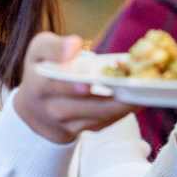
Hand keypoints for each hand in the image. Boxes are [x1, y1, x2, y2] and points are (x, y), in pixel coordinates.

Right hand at [13, 32, 134, 143]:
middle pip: (85, 107)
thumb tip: (74, 45)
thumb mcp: (39, 50)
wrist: (33, 107)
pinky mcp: (80, 131)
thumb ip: (53, 46)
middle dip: (112, 100)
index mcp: (39, 85)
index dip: (72, 87)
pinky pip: (103, 123)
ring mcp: (66, 124)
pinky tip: (136, 101)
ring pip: (98, 118)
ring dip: (122, 107)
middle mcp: (52, 109)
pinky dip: (120, 113)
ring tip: (143, 94)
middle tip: (134, 89)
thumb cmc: (41, 69)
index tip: (88, 85)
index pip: (56, 86)